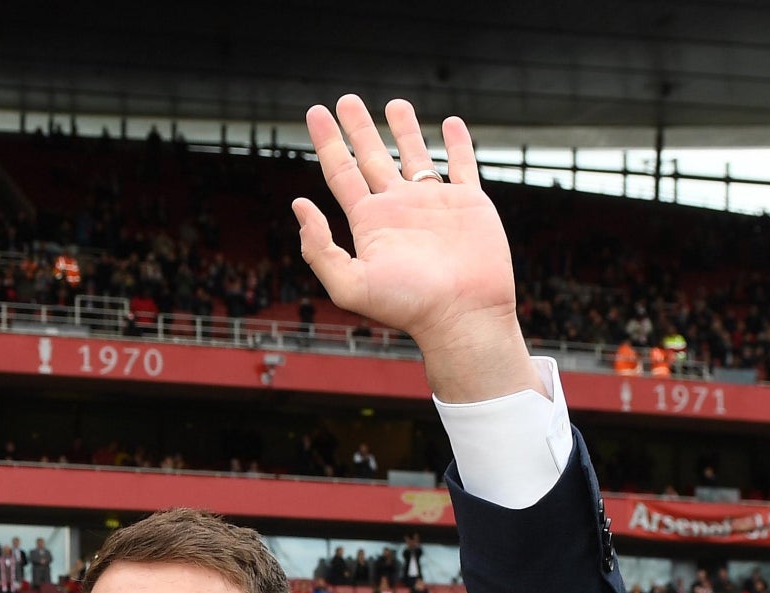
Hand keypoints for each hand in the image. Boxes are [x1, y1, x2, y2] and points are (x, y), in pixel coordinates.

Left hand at [293, 98, 535, 403]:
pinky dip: (458, 144)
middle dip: (358, 128)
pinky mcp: (470, 204)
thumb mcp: (350, 285)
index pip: (341, 172)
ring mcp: (434, 204)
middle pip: (371, 157)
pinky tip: (450, 124)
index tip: (315, 112)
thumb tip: (299, 205)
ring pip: (415, 155)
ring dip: (404, 129)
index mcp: (370, 222)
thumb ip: (320, 249)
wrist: (462, 317)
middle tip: (345, 99)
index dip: (327, 142)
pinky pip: (462, 166)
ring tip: (395, 103)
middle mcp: (398, 209)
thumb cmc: (408, 307)